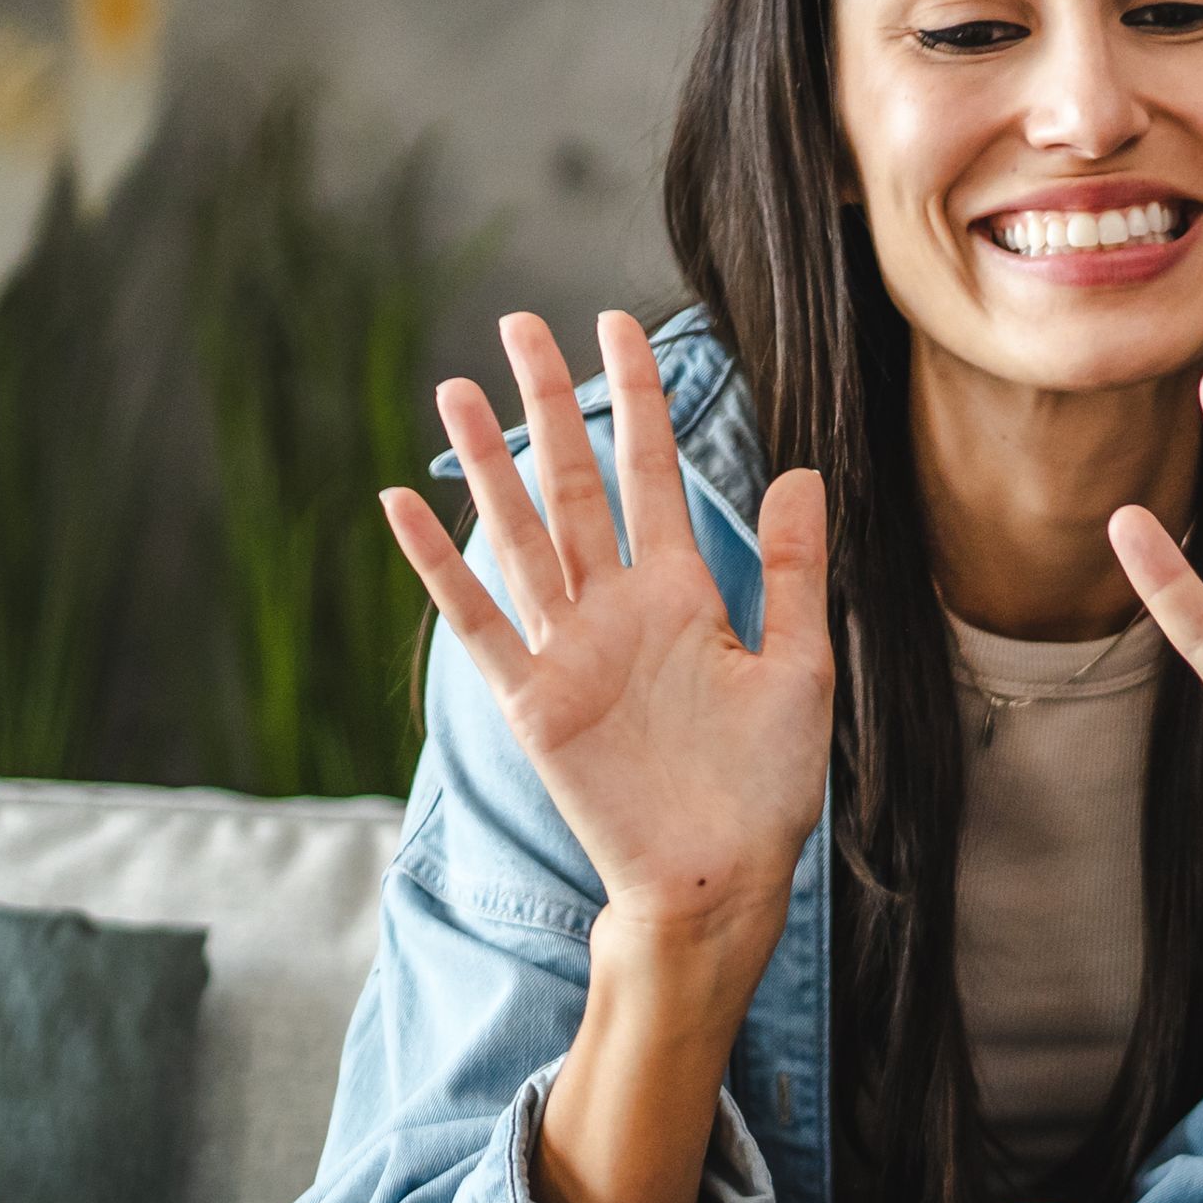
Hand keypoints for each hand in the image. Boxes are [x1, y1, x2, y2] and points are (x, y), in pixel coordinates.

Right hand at [384, 312, 832, 958]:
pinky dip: (439, 566)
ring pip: (518, 533)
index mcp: (684, 593)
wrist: (721, 878)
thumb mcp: (799, 666)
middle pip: (573, 483)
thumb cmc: (767, 786)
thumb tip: (800, 472)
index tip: (617, 326)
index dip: (635, 399)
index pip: (651, 472)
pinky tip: (402, 507)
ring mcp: (569, 649)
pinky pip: (476, 621)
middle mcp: (618, 607)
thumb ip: (794, 571)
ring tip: (455, 387)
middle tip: (520, 324)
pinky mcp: (533, 701)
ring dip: (486, 463)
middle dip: (548, 403)